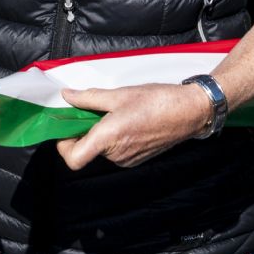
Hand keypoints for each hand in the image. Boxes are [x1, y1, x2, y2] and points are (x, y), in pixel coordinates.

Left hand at [55, 82, 210, 169]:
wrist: (189, 112)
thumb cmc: (157, 101)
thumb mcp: (119, 94)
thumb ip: (89, 97)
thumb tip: (67, 96)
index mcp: (109, 138)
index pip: (74, 159)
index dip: (63, 145)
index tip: (66, 127)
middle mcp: (116, 154)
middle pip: (87, 149)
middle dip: (84, 130)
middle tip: (90, 109)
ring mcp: (127, 160)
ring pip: (101, 149)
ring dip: (100, 133)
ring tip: (114, 112)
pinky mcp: (136, 159)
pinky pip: (115, 150)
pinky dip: (113, 137)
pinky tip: (126, 119)